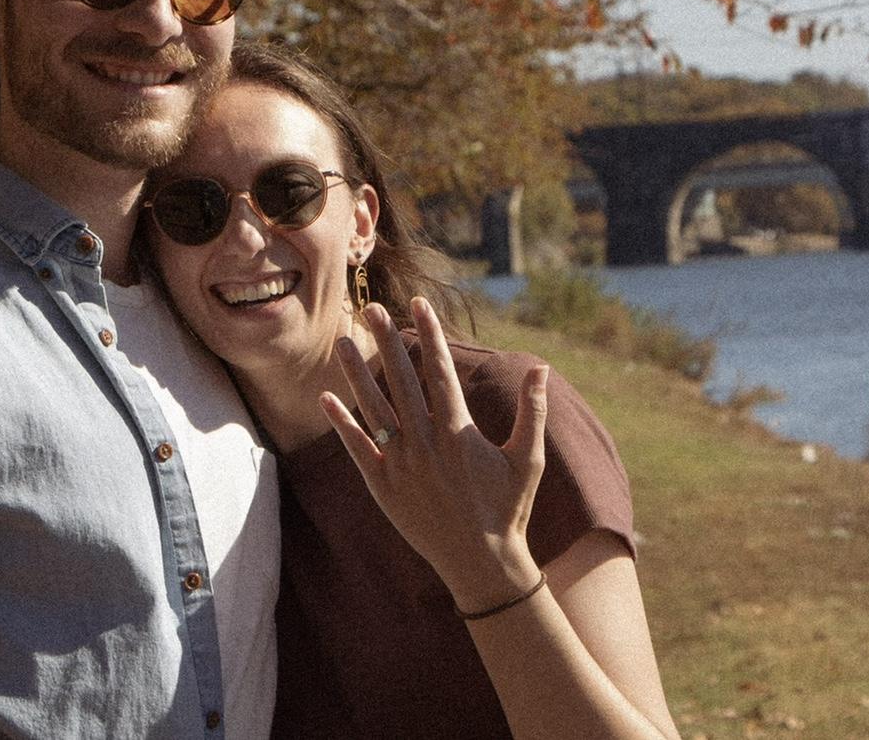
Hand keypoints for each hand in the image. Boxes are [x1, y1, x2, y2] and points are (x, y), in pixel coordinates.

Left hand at [320, 296, 549, 610]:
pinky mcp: (383, 487)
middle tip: (372, 308)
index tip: (419, 303)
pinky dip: (341, 424)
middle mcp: (425, 444)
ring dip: (356, 374)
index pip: (439, 371)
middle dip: (387, 341)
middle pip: (401, 381)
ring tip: (343, 341)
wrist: (482, 564)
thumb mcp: (529, 459)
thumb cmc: (509, 508)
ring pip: (373, 409)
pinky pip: (357, 449)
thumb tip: (541, 367)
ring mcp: (401, 465)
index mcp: (458, 432)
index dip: (430, 334)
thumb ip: (533, 411)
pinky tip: (326, 398)